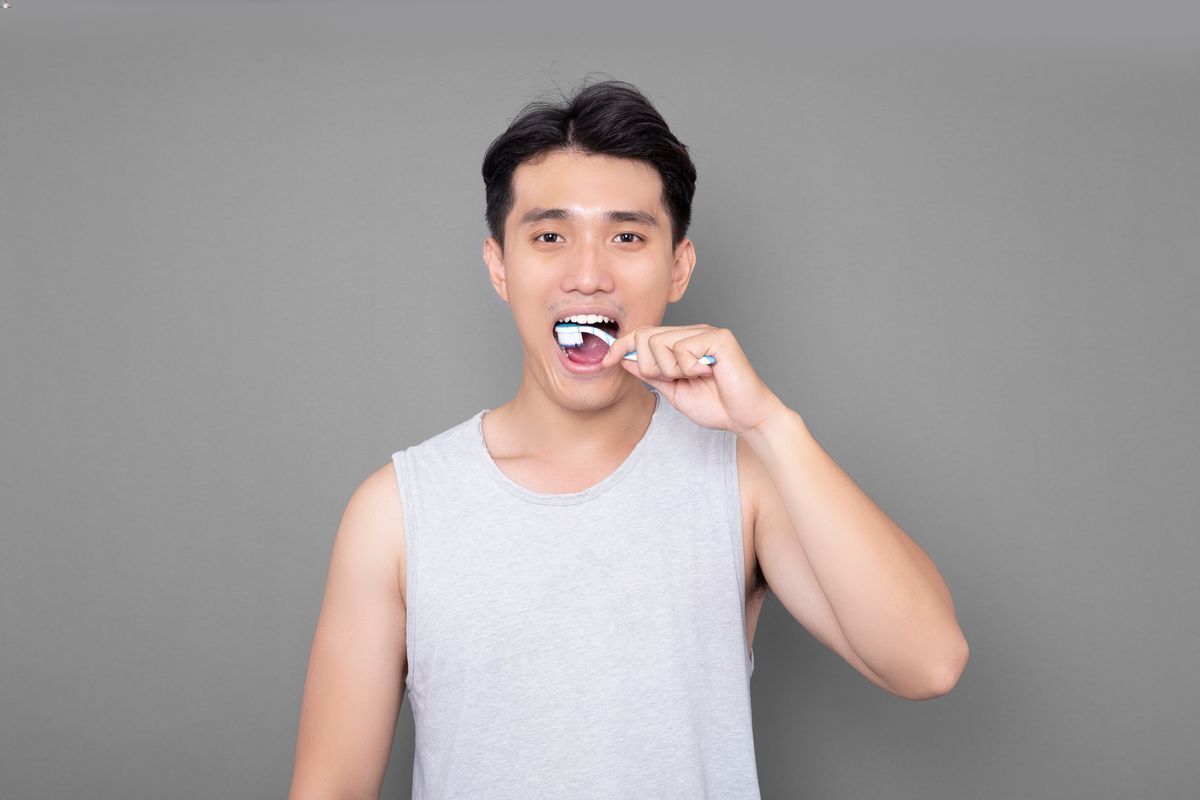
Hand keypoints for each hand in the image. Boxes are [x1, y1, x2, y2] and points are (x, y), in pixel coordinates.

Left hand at [599, 323, 788, 433]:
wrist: (746, 418)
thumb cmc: (716, 405)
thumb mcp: (672, 390)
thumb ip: (650, 373)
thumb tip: (623, 359)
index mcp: (682, 342)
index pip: (642, 334)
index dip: (621, 346)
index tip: (606, 361)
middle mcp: (692, 332)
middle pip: (645, 336)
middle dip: (649, 365)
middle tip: (673, 379)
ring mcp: (706, 332)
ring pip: (660, 342)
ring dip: (671, 369)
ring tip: (693, 378)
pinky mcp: (719, 338)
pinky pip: (682, 348)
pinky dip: (689, 368)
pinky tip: (707, 374)